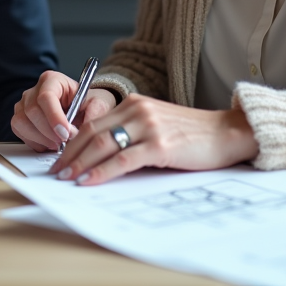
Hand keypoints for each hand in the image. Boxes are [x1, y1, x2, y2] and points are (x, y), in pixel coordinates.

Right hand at [11, 69, 116, 150]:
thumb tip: (86, 129)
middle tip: (67, 141)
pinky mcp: (21, 119)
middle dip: (50, 132)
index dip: (54, 117)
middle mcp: (34, 90)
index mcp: (52, 80)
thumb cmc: (87, 103)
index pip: (46, 96)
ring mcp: (24, 104)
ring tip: (60, 143)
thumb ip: (95, 113)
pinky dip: (35, 142)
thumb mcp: (98, 103)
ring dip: (42, 138)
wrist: (81, 109)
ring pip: (22, 122)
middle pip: (33, 111)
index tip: (66, 133)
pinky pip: (20, 132)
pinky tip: (50, 142)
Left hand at [48, 94, 258, 185]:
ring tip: (67, 178)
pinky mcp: (160, 146)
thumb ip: (132, 133)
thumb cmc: (195, 134)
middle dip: (70, 154)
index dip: (72, 142)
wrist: (229, 133)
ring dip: (80, 163)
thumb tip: (102, 157)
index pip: (93, 123)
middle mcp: (138, 111)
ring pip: (102, 145)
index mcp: (135, 104)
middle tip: (56, 172)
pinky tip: (90, 181)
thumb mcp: (158, 125)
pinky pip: (122, 160)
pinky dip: (102, 172)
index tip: (60, 158)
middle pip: (92, 133)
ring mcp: (149, 127)